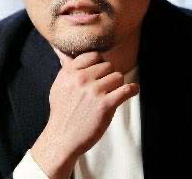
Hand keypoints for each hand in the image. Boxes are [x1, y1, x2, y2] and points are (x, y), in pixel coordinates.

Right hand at [30, 51, 138, 178]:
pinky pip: (126, 89)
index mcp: (70, 72)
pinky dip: (132, 89)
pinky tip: (133, 90)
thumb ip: (67, 69)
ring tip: (113, 93)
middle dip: (109, 75)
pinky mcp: (105, 105)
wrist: (62, 138)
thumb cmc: (61, 112)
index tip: (101, 72)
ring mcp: (94, 91)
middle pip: (108, 65)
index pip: (94, 55)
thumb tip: (66, 52)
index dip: (100, 63)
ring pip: (118, 76)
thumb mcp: (58, 85)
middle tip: (106, 86)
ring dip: (118, 84)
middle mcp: (82, 79)